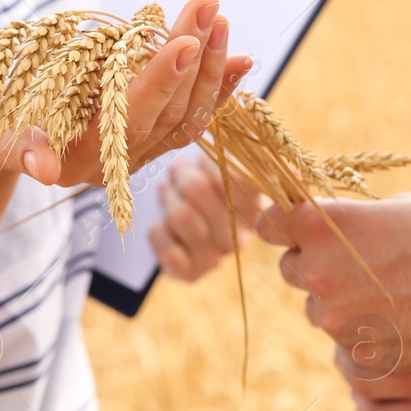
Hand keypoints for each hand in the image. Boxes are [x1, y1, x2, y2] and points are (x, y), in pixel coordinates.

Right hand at [0, 0, 252, 186]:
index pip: (129, 118)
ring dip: (209, 66)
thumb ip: (20, 146)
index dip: (159, 81)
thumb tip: (43, 168)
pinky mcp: (146, 140)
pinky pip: (190, 118)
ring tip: (218, 16)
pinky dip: (215, 87)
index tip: (183, 41)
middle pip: (166, 113)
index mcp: (79, 161)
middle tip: (206, 6)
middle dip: (191, 58)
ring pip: (184, 115)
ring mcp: (135, 153)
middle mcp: (115, 164)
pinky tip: (238, 57)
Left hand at [149, 154, 267, 281]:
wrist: (184, 240)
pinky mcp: (189, 274)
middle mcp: (238, 238)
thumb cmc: (206, 194)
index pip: (240, 178)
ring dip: (167, 197)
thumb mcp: (222, 173)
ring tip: (166, 189)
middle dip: (181, 174)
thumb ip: (234, 156)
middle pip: (197, 189)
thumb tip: (249, 136)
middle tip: (177, 170)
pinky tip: (161, 226)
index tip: (202, 156)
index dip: (213, 160)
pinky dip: (156, 231)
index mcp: (254, 210)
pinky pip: (163, 242)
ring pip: (180, 214)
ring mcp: (214, 259)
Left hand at [255, 194, 410, 375]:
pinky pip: (347, 339)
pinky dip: (366, 329)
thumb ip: (349, 220)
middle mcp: (319, 272)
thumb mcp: (395, 208)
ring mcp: (338, 318)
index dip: (279, 221)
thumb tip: (325, 226)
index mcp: (324, 225)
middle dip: (314, 262)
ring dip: (341, 299)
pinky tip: (403, 315)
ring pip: (319, 308)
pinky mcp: (361, 352)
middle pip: (291, 268)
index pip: (269, 222)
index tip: (290, 222)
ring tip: (390, 288)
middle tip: (356, 257)